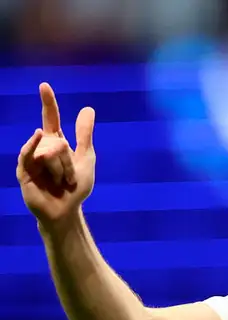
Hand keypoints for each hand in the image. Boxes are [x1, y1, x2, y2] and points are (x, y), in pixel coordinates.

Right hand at [16, 82, 96, 230]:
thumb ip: (84, 134)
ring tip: (60, 183)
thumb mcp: (86, 158)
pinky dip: (32, 145)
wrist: (67, 210)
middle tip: (69, 178)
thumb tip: (88, 109)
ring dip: (61, 171)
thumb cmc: (76, 186)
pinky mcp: (24, 171)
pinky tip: (37, 135)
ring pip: (50, 153)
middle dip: (69, 164)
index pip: (51, 118)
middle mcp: (41, 147)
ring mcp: (31, 158)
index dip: (48, 103)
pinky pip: (28, 154)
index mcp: (56, 142)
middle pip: (59, 143)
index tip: (44, 85)